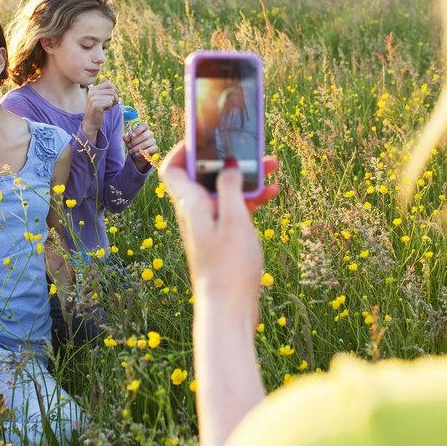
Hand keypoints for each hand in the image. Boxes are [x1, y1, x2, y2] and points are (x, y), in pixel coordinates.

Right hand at [82, 80, 117, 137]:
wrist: (91, 122)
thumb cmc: (98, 110)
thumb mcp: (101, 97)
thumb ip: (104, 89)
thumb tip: (108, 80)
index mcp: (93, 88)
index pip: (108, 83)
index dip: (114, 91)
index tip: (111, 98)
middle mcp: (92, 92)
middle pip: (111, 90)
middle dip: (115, 98)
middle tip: (110, 104)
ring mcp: (93, 98)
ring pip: (112, 97)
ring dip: (112, 104)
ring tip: (105, 107)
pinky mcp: (96, 105)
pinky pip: (110, 102)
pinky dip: (109, 107)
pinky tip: (103, 110)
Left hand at [124, 121, 157, 170]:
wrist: (137, 153)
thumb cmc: (133, 144)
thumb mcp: (128, 140)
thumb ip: (126, 137)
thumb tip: (127, 136)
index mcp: (143, 128)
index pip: (144, 125)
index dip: (138, 130)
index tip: (132, 135)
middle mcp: (150, 133)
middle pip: (144, 135)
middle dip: (135, 142)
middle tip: (129, 146)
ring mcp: (153, 140)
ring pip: (146, 143)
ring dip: (136, 148)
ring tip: (131, 151)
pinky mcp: (155, 148)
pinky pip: (149, 150)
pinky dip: (142, 153)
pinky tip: (136, 154)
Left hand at [160, 141, 279, 301]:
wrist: (227, 309)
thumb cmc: (228, 266)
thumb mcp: (234, 220)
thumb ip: (230, 188)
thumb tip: (227, 165)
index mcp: (190, 204)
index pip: (173, 168)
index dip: (183, 149)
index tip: (204, 136)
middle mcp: (195, 212)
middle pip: (205, 175)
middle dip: (227, 159)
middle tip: (249, 148)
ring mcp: (209, 225)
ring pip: (224, 191)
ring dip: (245, 178)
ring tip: (272, 166)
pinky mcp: (222, 238)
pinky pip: (234, 210)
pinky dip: (251, 199)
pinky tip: (273, 194)